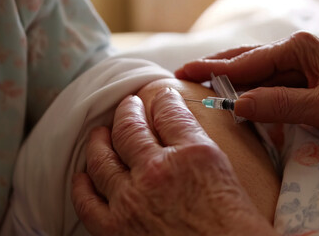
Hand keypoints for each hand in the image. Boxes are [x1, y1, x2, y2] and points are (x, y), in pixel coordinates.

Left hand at [71, 88, 276, 235]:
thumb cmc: (236, 226)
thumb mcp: (227, 173)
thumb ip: (201, 145)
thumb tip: (184, 127)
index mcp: (193, 154)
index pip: (169, 112)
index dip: (162, 100)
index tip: (160, 97)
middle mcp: (158, 171)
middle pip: (130, 127)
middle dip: (128, 111)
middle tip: (128, 105)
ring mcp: (132, 200)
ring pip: (103, 157)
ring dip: (100, 140)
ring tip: (101, 132)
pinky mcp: (116, 229)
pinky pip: (86, 200)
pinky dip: (82, 184)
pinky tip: (85, 175)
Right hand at [175, 31, 318, 161]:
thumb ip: (283, 105)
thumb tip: (238, 105)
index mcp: (297, 49)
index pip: (247, 61)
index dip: (214, 69)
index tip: (185, 74)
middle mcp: (292, 58)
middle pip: (243, 62)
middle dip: (213, 69)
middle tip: (182, 75)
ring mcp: (292, 75)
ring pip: (250, 77)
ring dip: (225, 82)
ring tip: (197, 85)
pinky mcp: (295, 93)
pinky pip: (262, 93)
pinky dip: (242, 97)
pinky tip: (228, 102)